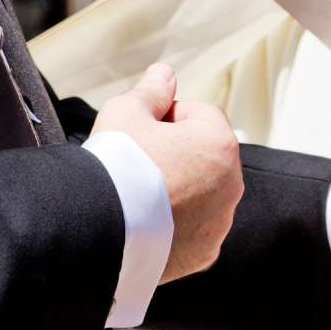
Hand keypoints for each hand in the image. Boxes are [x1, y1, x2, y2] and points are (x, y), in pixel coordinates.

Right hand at [94, 61, 243, 283]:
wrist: (99, 231)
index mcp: (221, 145)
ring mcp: (219, 223)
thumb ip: (151, 90)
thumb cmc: (117, 164)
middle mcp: (231, 185)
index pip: (200, 115)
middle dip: (175, 155)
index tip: (141, 132)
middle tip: (137, 164)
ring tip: (137, 196)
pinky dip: (174, 225)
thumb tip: (165, 75)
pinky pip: (192, 231)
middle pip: (202, 156)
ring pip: (200, 195)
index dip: (167, 117)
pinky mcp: (203, 254)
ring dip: (178, 191)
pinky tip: (144, 224)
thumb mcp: (126, 111)